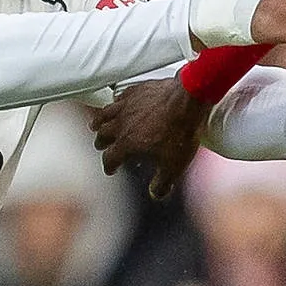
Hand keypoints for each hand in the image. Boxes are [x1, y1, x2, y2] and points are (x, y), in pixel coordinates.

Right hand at [92, 74, 212, 200]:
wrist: (188, 100)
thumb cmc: (180, 132)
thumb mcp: (174, 166)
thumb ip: (162, 183)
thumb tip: (156, 194)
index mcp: (126, 145)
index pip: (109, 159)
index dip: (109, 166)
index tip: (111, 169)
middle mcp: (121, 125)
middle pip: (102, 135)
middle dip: (101, 143)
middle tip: (101, 146)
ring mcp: (126, 106)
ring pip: (104, 114)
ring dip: (99, 122)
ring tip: (96, 125)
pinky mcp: (135, 91)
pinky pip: (118, 98)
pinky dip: (115, 103)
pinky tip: (118, 103)